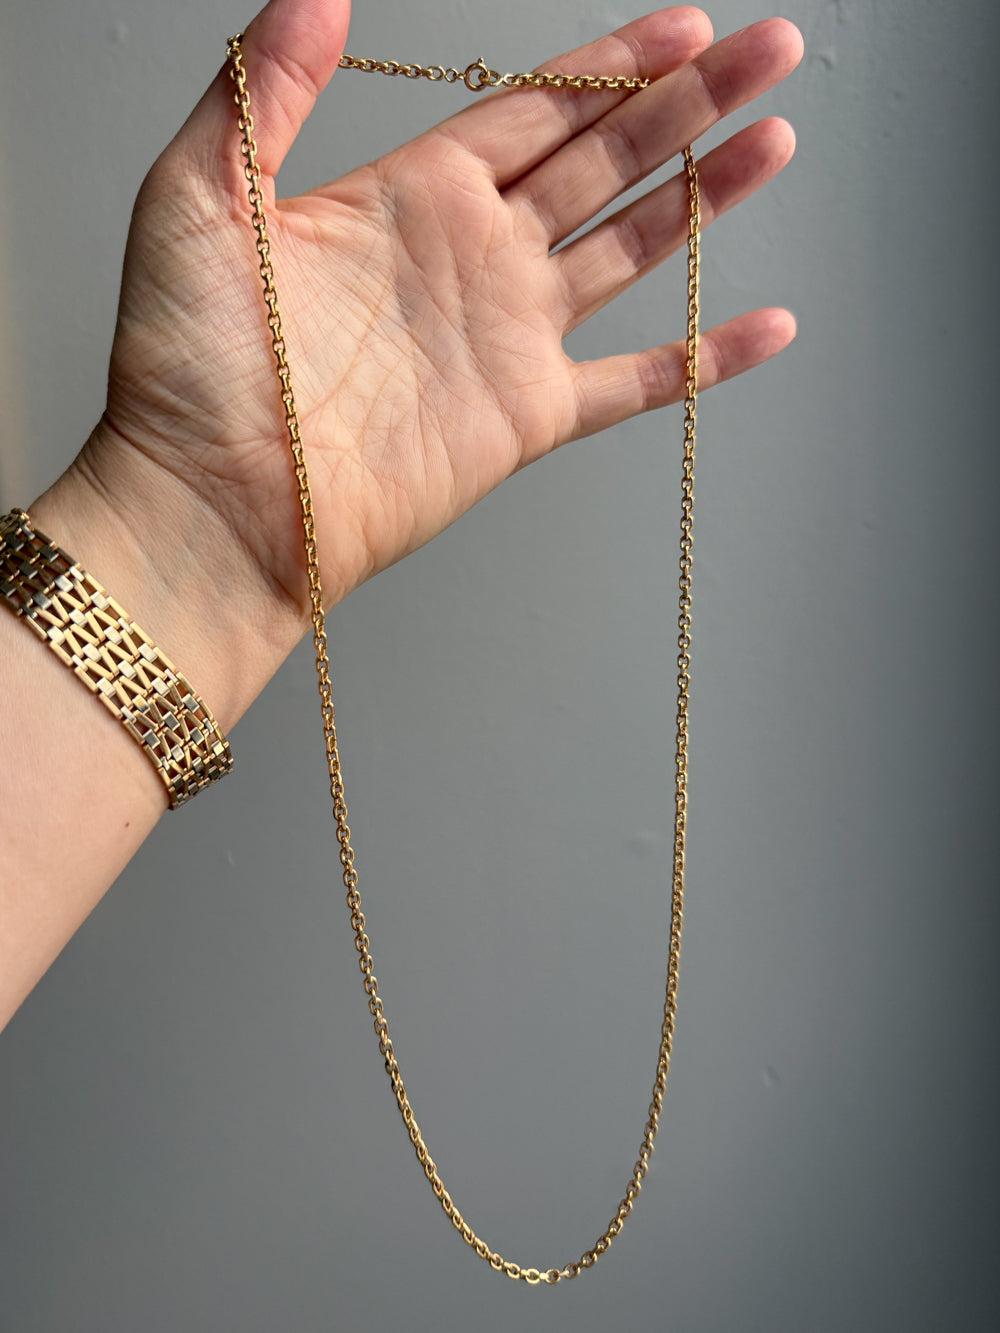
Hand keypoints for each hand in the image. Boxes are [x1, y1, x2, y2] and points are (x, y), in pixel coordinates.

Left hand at [65, 0, 801, 676]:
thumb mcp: (198, 195)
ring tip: (775, 138)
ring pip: (631, 247)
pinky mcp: (528, 418)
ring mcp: (507, 338)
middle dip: (687, 101)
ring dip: (704, 195)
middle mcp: (472, 258)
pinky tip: (767, 327)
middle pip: (602, 158)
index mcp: (409, 196)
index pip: (532, 109)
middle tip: (766, 49)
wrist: (214, 503)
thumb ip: (263, 88)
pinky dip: (705, 360)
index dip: (610, 63)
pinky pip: (637, 383)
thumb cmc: (188, 367)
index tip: (683, 23)